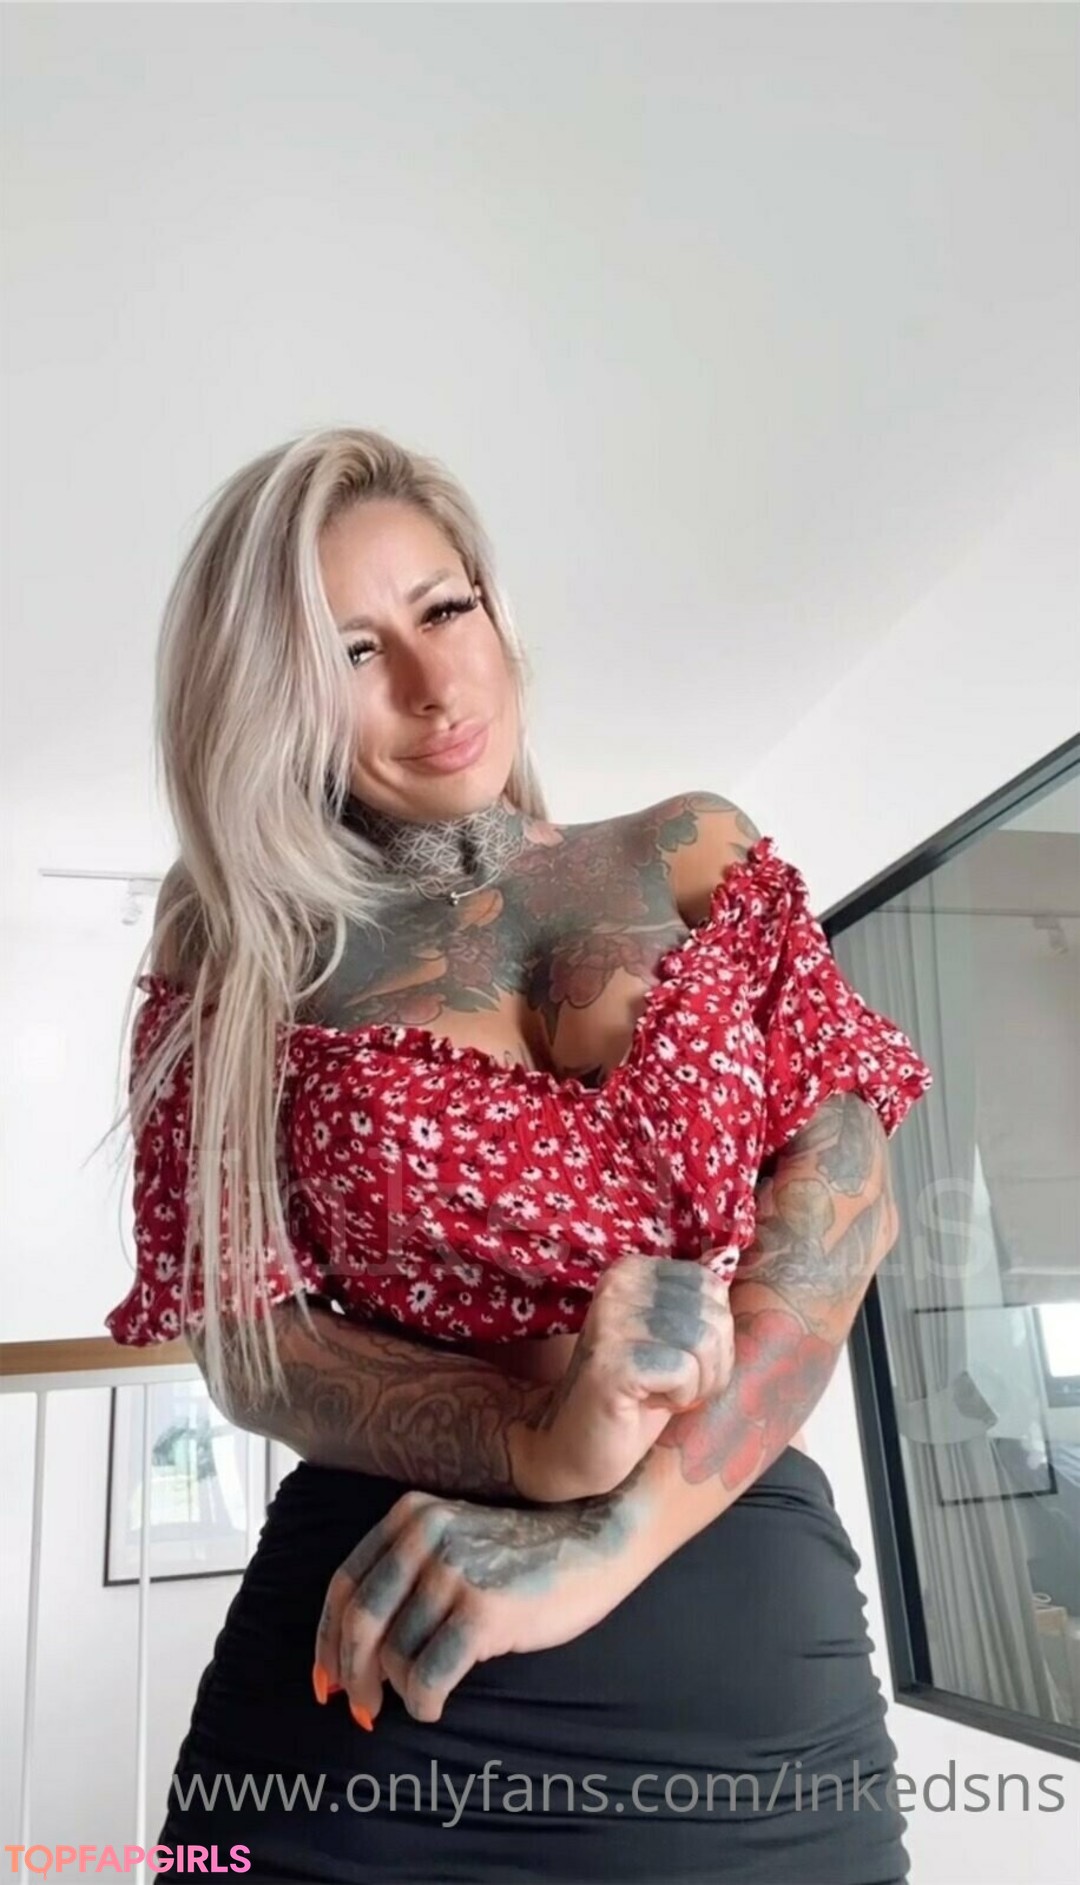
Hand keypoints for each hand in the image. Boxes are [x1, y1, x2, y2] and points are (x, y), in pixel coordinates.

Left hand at [313, 1475, 651, 1725]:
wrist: (595, 1539)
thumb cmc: (523, 1553)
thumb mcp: (455, 1538)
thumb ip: (405, 1576)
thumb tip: (347, 1658)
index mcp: (410, 1516)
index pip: (344, 1584)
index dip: (326, 1639)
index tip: (325, 1679)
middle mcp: (425, 1535)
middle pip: (359, 1622)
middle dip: (352, 1675)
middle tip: (362, 1708)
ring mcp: (454, 1571)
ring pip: (394, 1654)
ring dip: (400, 1689)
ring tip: (422, 1694)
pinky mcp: (483, 1610)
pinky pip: (428, 1675)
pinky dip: (424, 1702)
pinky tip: (437, 1705)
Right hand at [512, 1254, 735, 1501]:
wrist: (580, 1446)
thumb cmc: (637, 1393)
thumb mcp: (670, 1336)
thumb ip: (694, 1303)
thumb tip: (731, 1265)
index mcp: (632, 1270)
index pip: (712, 1287)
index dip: (716, 1334)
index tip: (682, 1359)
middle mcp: (617, 1284)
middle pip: (714, 1316)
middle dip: (712, 1364)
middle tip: (676, 1384)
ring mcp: (610, 1320)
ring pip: (704, 1342)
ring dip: (697, 1384)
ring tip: (665, 1394)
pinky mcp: (613, 1361)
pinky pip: (686, 1372)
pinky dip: (681, 1398)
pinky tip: (648, 1403)